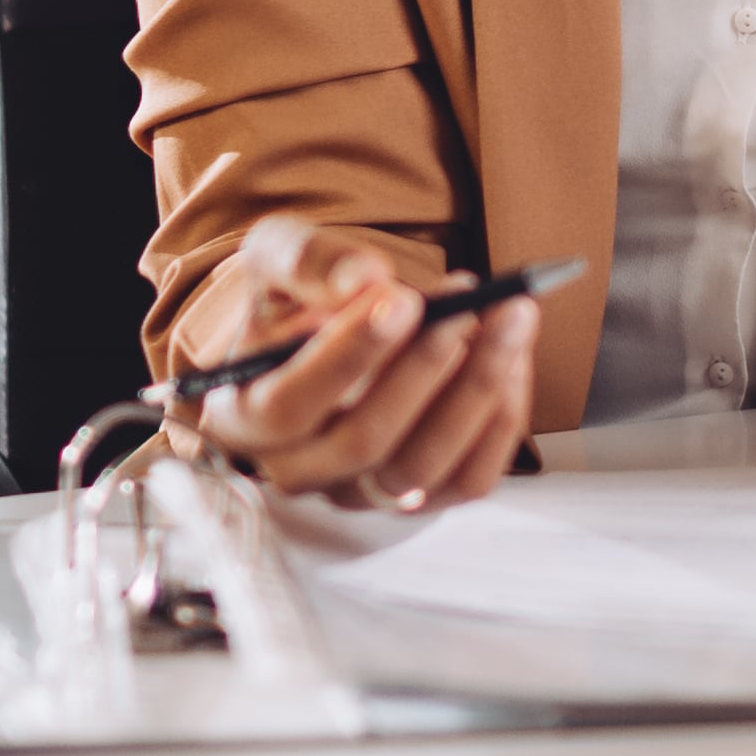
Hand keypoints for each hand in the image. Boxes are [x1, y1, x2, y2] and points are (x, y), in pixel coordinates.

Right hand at [169, 219, 541, 510]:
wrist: (323, 330)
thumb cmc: (296, 298)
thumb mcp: (279, 256)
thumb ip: (308, 259)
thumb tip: (363, 279)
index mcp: (241, 414)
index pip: (288, 406)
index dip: (348, 356)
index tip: (403, 300)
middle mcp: (295, 468)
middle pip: (362, 442)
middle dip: (425, 368)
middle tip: (469, 304)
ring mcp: (356, 493)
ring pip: (421, 467)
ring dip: (477, 389)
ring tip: (510, 315)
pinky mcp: (416, 500)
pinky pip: (468, 479)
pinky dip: (500, 420)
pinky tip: (514, 358)